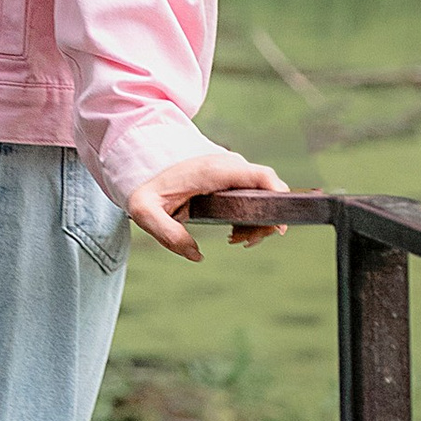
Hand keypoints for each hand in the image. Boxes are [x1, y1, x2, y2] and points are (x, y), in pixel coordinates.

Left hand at [125, 148, 290, 262]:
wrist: (142, 168)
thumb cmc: (145, 189)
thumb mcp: (145, 212)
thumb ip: (168, 234)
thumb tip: (197, 255)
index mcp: (214, 170)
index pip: (262, 176)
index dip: (278, 197)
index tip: (278, 226)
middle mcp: (228, 166)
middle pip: (267, 190)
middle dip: (264, 220)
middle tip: (243, 242)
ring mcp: (231, 169)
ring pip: (262, 194)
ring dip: (257, 220)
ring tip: (235, 240)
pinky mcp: (230, 177)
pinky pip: (253, 194)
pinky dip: (251, 214)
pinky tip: (234, 231)